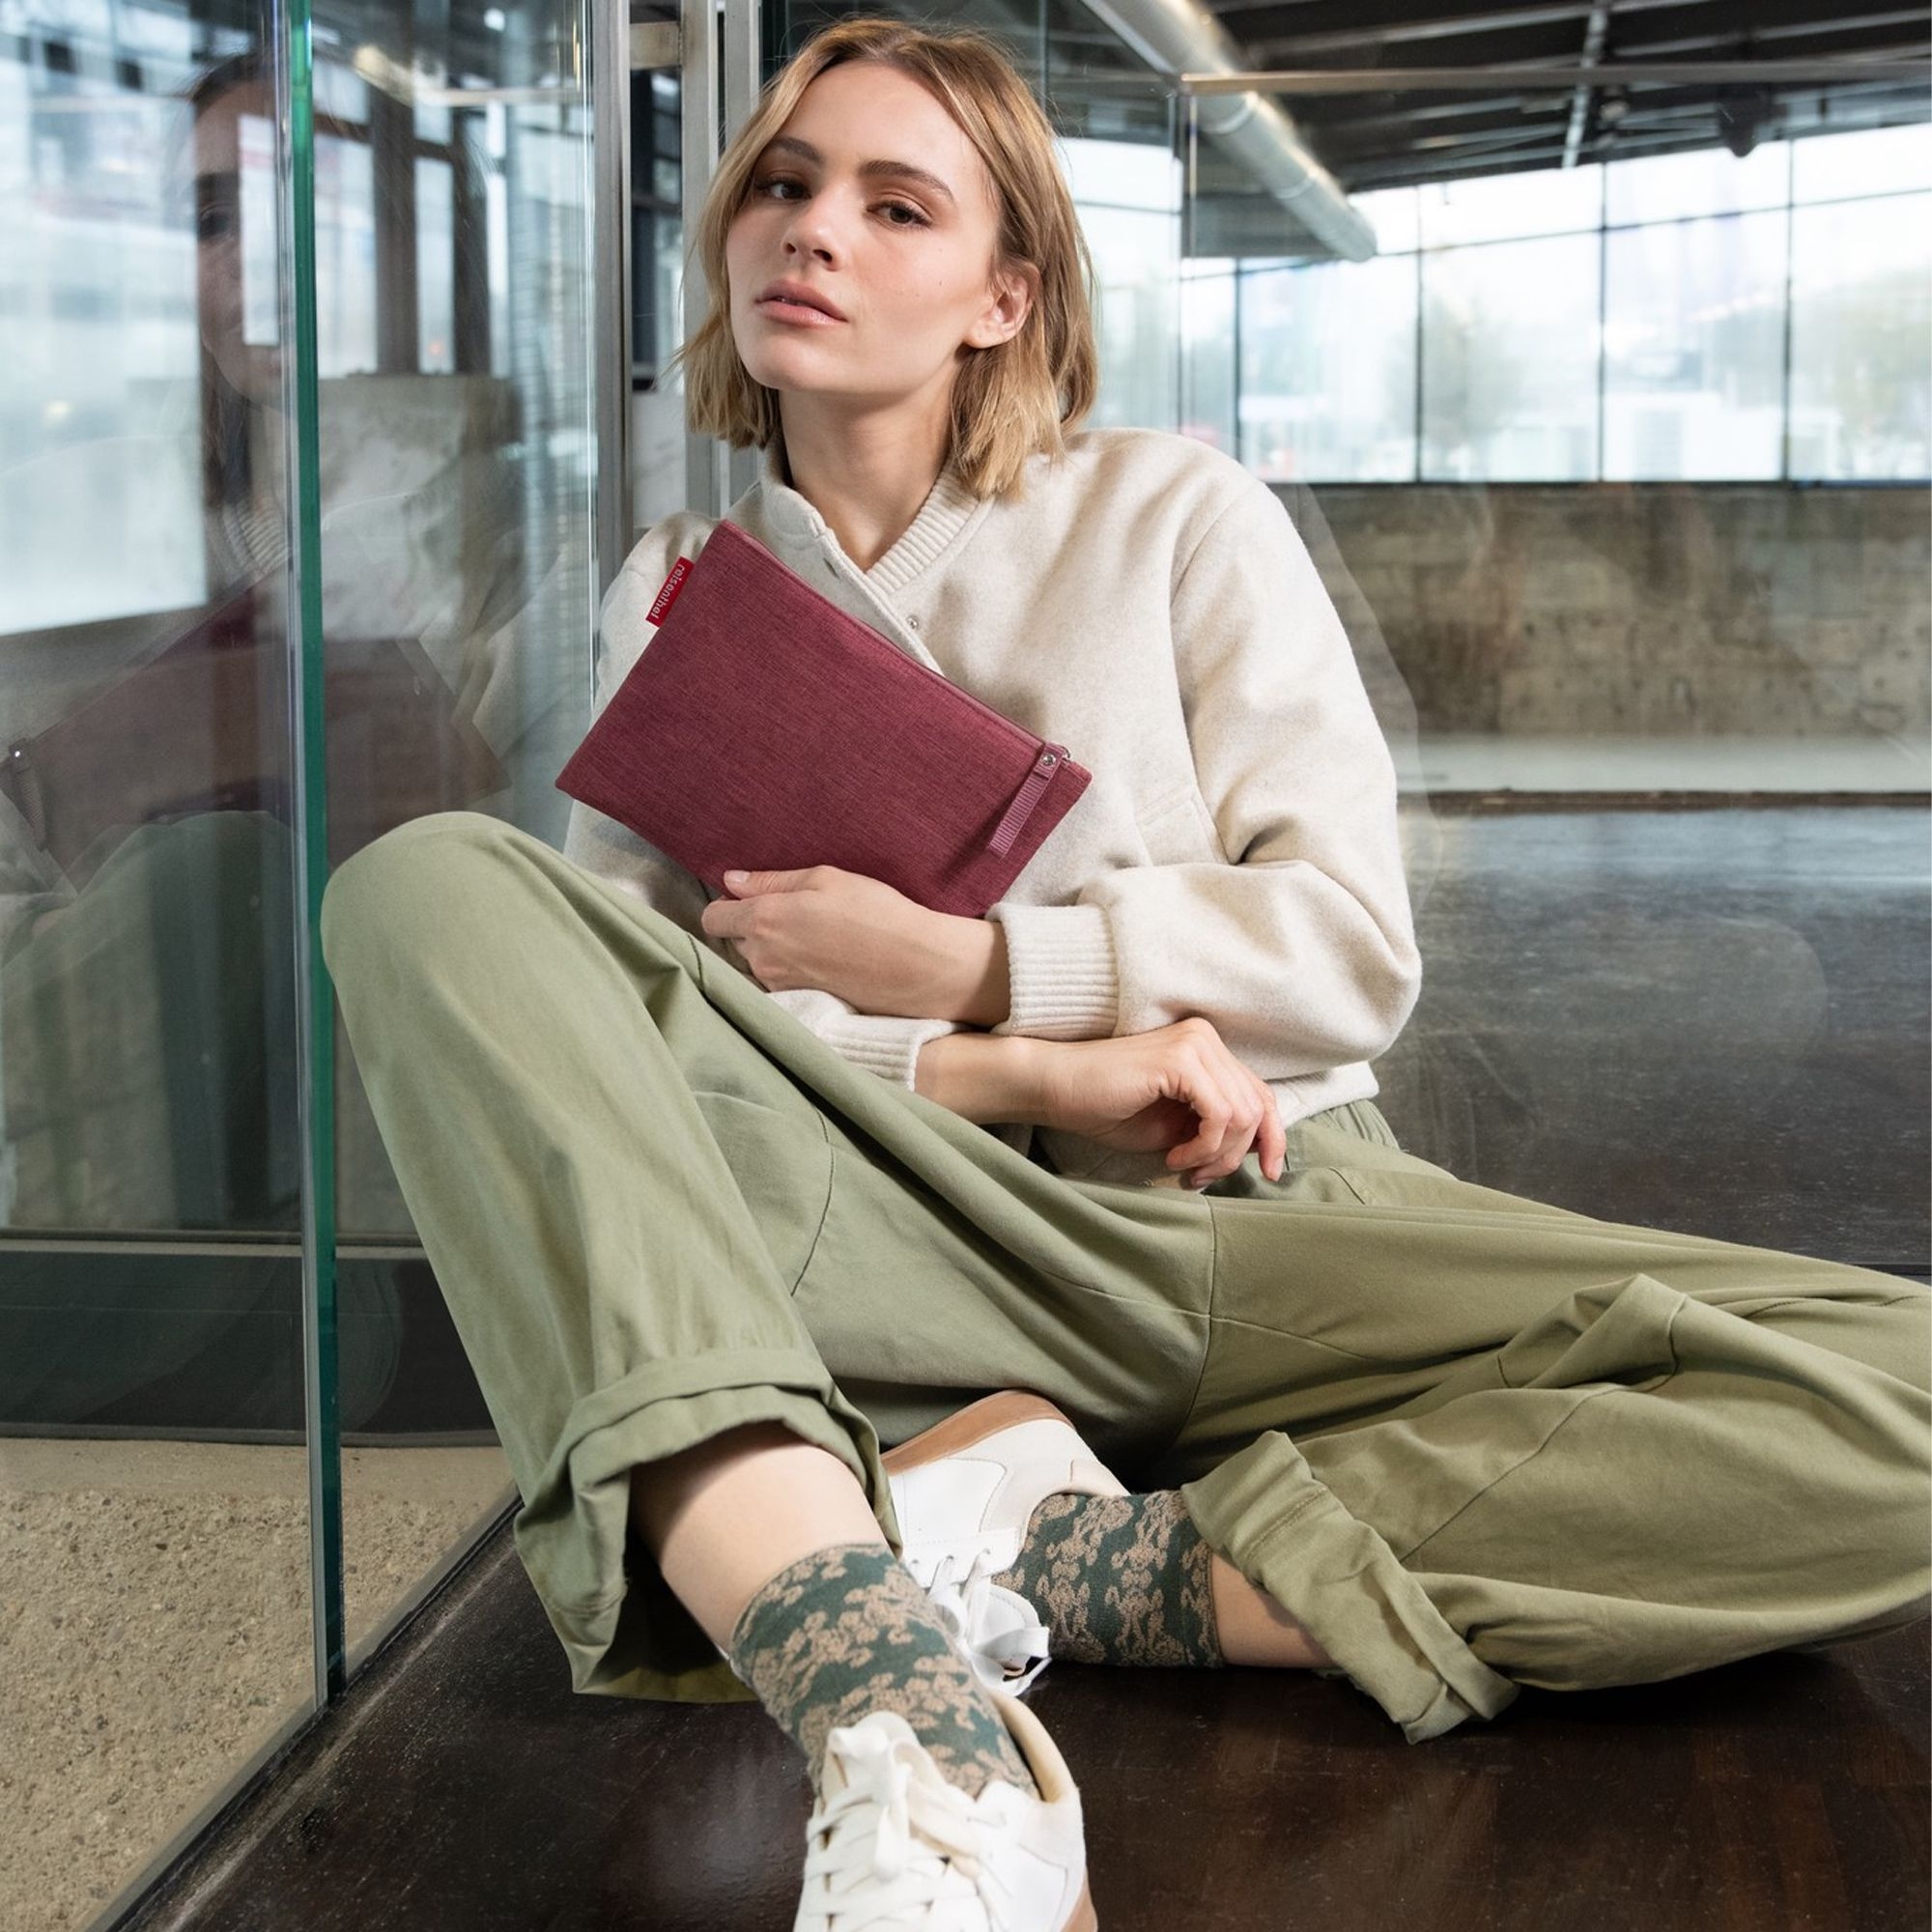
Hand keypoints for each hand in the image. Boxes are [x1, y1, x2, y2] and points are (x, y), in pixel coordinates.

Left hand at [699, 865, 995, 1019]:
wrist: (917, 965)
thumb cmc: (876, 913)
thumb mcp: (825, 879)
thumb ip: (771, 881)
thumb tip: (731, 881)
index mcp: (763, 920)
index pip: (713, 918)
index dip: (728, 905)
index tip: (750, 899)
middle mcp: (762, 958)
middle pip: (733, 942)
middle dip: (751, 928)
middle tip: (792, 915)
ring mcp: (779, 986)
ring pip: (756, 963)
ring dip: (772, 950)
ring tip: (813, 937)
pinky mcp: (798, 1003)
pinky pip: (777, 983)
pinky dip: (790, 971)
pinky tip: (822, 959)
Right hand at [1033, 1018, 1285, 1187]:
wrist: (1057, 1089)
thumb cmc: (1108, 1108)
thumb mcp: (1176, 1125)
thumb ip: (1216, 1128)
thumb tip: (1259, 1150)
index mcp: (1208, 1050)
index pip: (1261, 1095)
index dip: (1273, 1138)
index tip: (1269, 1174)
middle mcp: (1207, 1039)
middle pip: (1257, 1107)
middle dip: (1235, 1156)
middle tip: (1198, 1177)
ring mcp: (1196, 1045)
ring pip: (1242, 1115)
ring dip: (1216, 1155)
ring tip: (1182, 1167)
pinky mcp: (1180, 1060)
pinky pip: (1219, 1115)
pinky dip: (1203, 1147)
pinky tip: (1174, 1157)